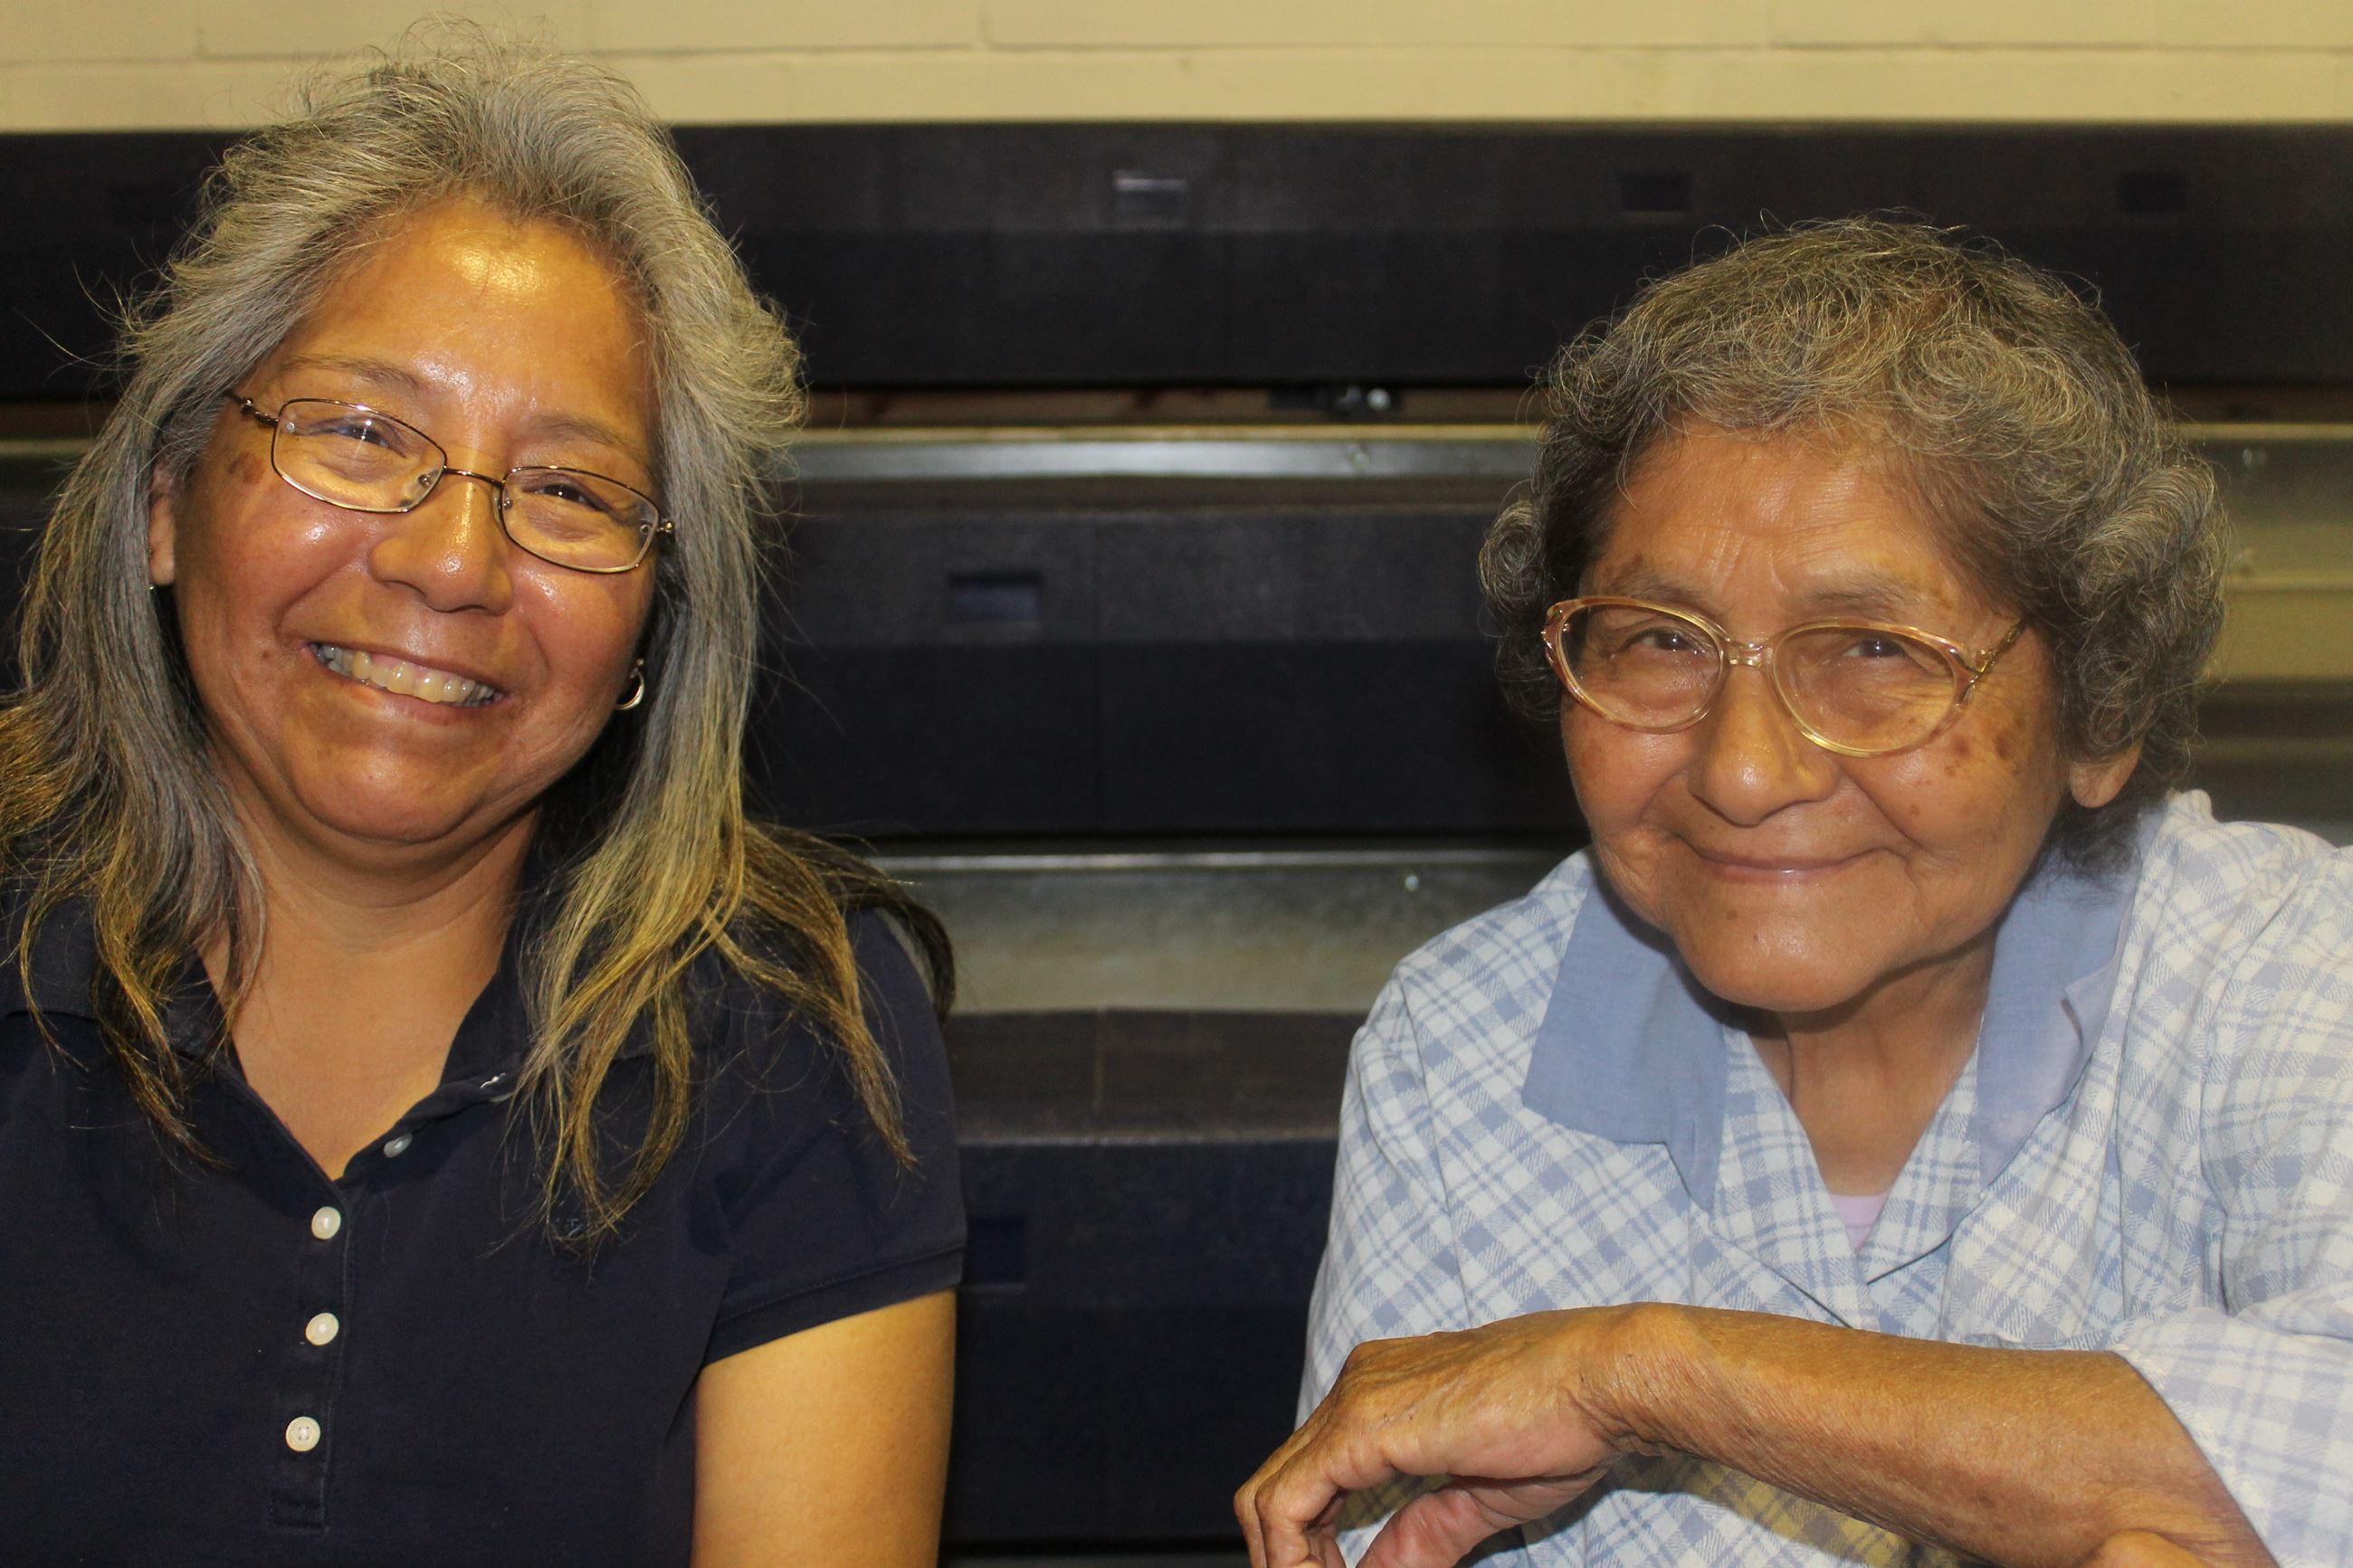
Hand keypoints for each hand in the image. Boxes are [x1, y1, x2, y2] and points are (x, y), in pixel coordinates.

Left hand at [1235, 1307, 1642, 1567]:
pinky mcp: (1359, 1428)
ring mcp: (1352, 1401)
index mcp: (1379, 1391)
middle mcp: (1355, 1386)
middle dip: (1291, 1558)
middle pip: (1278, 1487)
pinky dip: (1291, 1558)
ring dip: (1287, 1563)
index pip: (1310, 1475)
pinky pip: (1287, 1506)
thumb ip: (1420, 1536)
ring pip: (1267, 1498)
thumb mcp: (1474, 1497)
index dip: (1312, 1545)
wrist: (1600, 1380)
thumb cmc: (1562, 1424)